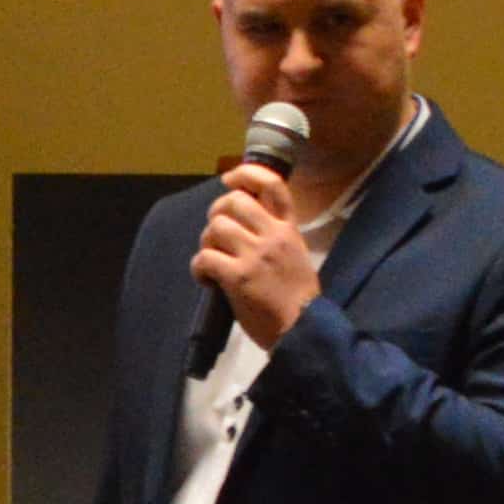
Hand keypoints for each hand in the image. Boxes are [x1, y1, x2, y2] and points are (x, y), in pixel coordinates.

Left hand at [191, 162, 321, 343]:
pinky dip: (198, 268)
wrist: (304, 329)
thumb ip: (274, 235)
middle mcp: (273, 235)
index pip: (272, 184)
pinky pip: (205, 258)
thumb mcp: (295, 255)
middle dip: (216, 213)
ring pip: (216, 227)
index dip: (246, 173)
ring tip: (212, 260)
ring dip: (206, 242)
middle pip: (234, 201)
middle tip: (215, 234)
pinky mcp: (239, 276)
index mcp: (288, 229)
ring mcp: (256, 254)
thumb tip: (242, 223)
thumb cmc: (297, 298)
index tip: (229, 180)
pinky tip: (206, 279)